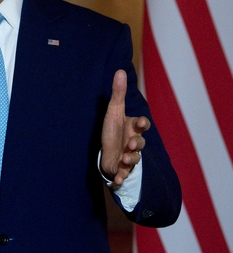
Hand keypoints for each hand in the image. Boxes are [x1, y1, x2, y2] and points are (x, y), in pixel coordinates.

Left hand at [101, 70, 148, 186]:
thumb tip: (120, 70)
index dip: (142, 124)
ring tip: (123, 159)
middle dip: (137, 144)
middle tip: (131, 145)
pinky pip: (123, 176)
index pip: (142, 125)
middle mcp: (134, 143)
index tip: (141, 123)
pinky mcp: (121, 170)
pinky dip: (120, 179)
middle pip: (140, 144)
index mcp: (134, 129)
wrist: (109, 153)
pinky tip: (116, 182)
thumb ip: (118, 93)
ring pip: (133, 159)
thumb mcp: (114, 111)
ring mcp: (129, 157)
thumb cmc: (114, 130)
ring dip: (129, 160)